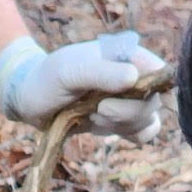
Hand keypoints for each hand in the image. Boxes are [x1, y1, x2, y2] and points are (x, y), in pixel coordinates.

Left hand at [0, 31, 164, 143]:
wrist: (32, 99)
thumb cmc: (48, 77)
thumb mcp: (69, 70)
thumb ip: (100, 73)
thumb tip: (134, 78)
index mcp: (125, 56)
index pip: (158, 70)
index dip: (150, 87)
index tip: (122, 91)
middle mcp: (133, 78)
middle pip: (154, 101)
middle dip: (127, 111)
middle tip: (98, 108)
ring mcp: (129, 101)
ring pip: (148, 119)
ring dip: (122, 124)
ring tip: (94, 115)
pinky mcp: (122, 122)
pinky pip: (144, 133)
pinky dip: (132, 135)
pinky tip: (108, 128)